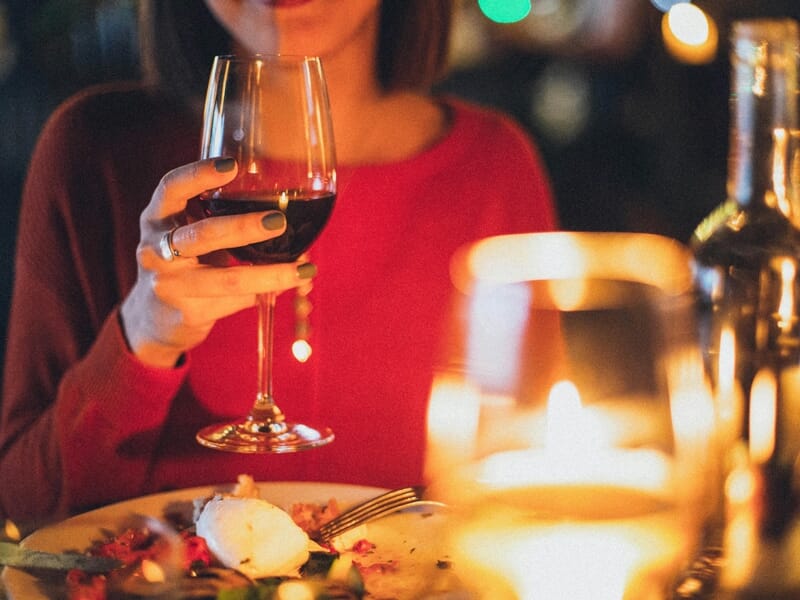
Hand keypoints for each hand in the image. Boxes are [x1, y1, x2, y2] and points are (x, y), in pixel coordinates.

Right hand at [120, 158, 314, 367]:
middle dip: (243, 227)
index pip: (171, 189)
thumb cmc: (184, 263)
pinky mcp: (187, 314)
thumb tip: (286, 216)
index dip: (198, 175)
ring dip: (269, 274)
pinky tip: (284, 288)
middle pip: (203, 235)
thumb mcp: (188, 233)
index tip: (232, 165)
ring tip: (303, 270)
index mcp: (157, 218)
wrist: (155, 319)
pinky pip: (234, 302)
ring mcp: (169, 285)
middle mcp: (155, 250)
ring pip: (227, 279)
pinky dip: (263, 294)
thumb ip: (219, 218)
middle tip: (279, 221)